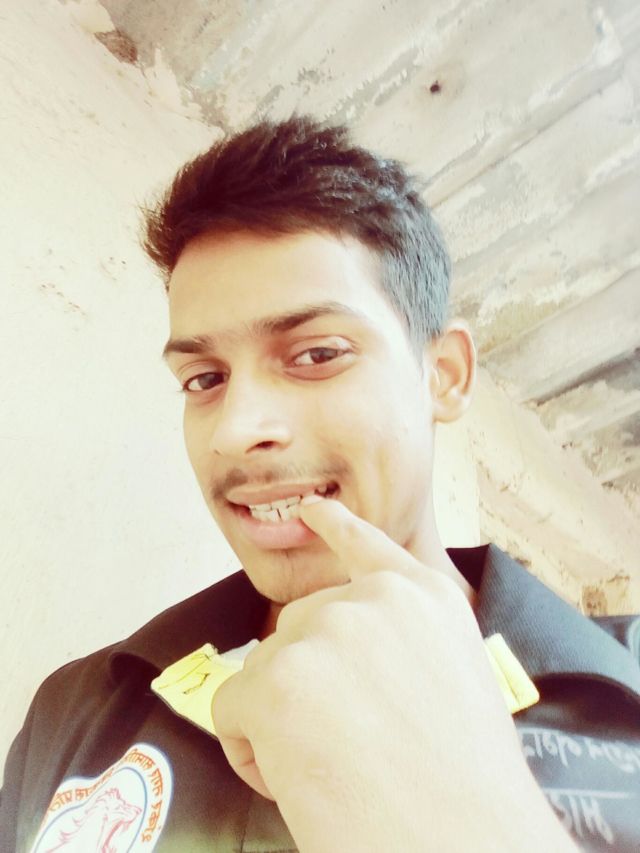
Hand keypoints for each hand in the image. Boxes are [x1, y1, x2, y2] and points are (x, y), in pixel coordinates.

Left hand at [213, 498, 575, 851]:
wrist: (466, 839)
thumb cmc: (465, 782)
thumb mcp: (453, 679)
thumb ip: (403, 643)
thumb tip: (343, 661)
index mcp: (423, 598)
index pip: (364, 545)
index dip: (333, 527)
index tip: (309, 510)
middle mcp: (371, 599)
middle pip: (300, 629)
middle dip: (307, 683)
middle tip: (344, 745)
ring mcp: (323, 631)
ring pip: (264, 669)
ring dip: (278, 717)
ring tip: (327, 769)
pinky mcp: (276, 679)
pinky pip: (231, 708)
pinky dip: (248, 749)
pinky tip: (293, 780)